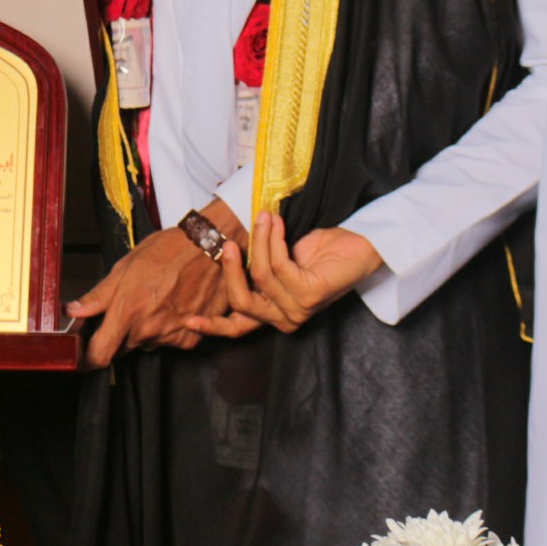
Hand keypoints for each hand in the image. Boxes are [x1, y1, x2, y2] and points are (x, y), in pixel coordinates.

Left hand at [66, 201, 243, 366]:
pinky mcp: (191, 338)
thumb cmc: (168, 250)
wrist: (209, 248)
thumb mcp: (126, 266)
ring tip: (158, 300)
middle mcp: (148, 328)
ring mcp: (171, 335)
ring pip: (147, 343)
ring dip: (147, 329)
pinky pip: (170, 342)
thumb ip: (99, 295)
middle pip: (123, 347)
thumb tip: (73, 311)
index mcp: (128, 310)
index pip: (100, 354)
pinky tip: (174, 306)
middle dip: (122, 333)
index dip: (89, 360)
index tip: (84, 359)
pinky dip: (169, 329)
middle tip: (134, 305)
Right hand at [189, 209, 379, 337]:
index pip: (238, 328)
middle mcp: (285, 319)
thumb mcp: (279, 262)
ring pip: (259, 276)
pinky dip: (275, 239)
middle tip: (229, 243)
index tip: (188, 320)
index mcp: (274, 314)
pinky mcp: (310, 295)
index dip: (211, 326)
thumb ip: (257, 269)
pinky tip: (278, 224)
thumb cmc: (320, 253)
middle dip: (231, 268)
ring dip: (260, 240)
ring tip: (265, 217)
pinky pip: (278, 265)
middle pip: (241, 301)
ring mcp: (298, 310)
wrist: (359, 247)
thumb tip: (227, 253)